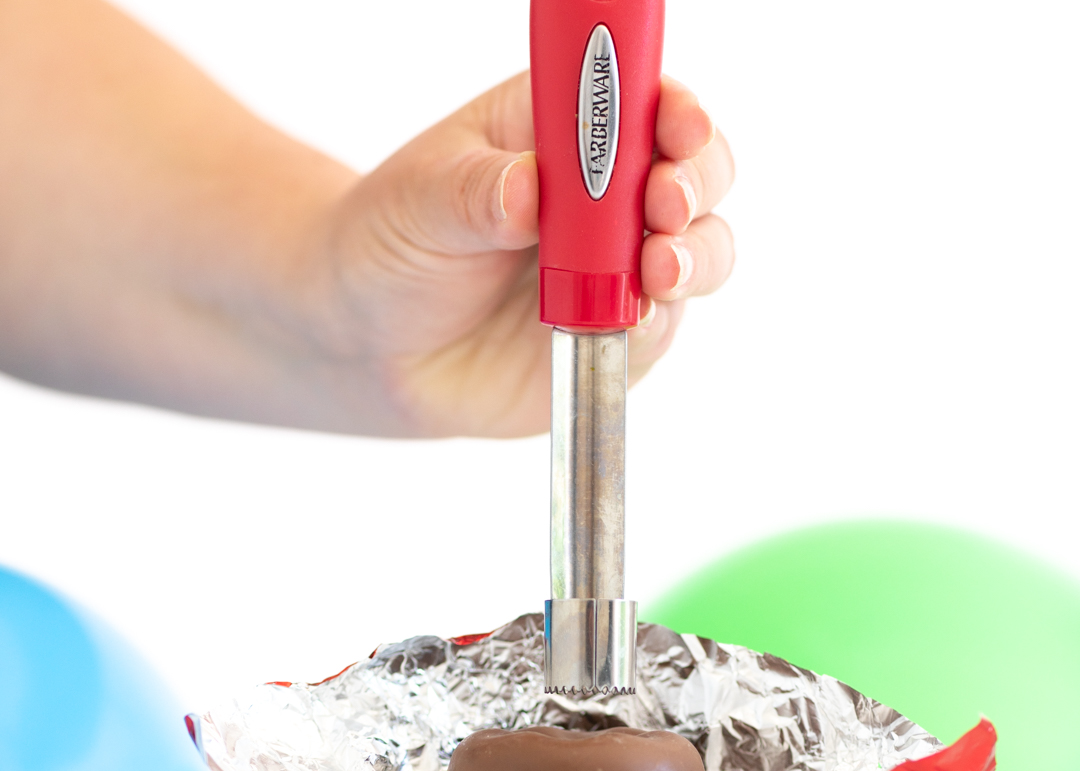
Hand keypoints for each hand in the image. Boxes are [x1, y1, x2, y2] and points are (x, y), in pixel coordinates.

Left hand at [318, 71, 733, 437]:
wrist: (373, 347)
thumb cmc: (392, 249)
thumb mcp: (418, 205)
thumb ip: (475, 194)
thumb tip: (526, 188)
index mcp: (561, 128)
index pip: (640, 99)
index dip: (672, 109)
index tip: (677, 130)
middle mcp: (606, 194)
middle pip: (696, 170)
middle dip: (696, 184)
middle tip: (665, 208)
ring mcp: (620, 266)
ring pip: (699, 250)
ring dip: (694, 257)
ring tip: (657, 273)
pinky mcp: (618, 334)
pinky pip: (662, 329)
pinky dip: (658, 325)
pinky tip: (633, 322)